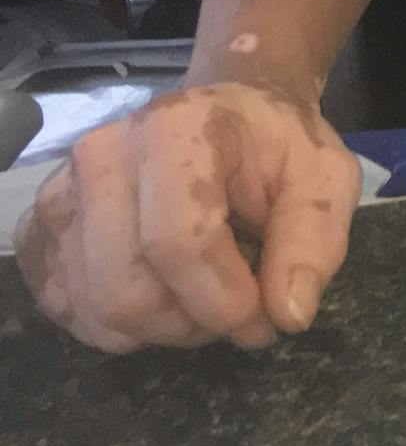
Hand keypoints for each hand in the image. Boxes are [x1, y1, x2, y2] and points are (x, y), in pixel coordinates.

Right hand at [12, 79, 360, 352]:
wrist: (228, 118)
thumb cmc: (276, 148)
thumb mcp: (325, 178)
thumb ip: (314, 240)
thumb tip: (288, 313)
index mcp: (175, 129)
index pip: (178, 241)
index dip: (223, 300)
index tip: (264, 318)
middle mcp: (102, 156)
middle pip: (127, 290)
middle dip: (194, 322)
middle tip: (239, 309)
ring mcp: (61, 195)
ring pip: (98, 311)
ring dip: (162, 327)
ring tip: (205, 294)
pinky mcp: (39, 232)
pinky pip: (68, 312)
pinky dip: (122, 325)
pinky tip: (163, 292)